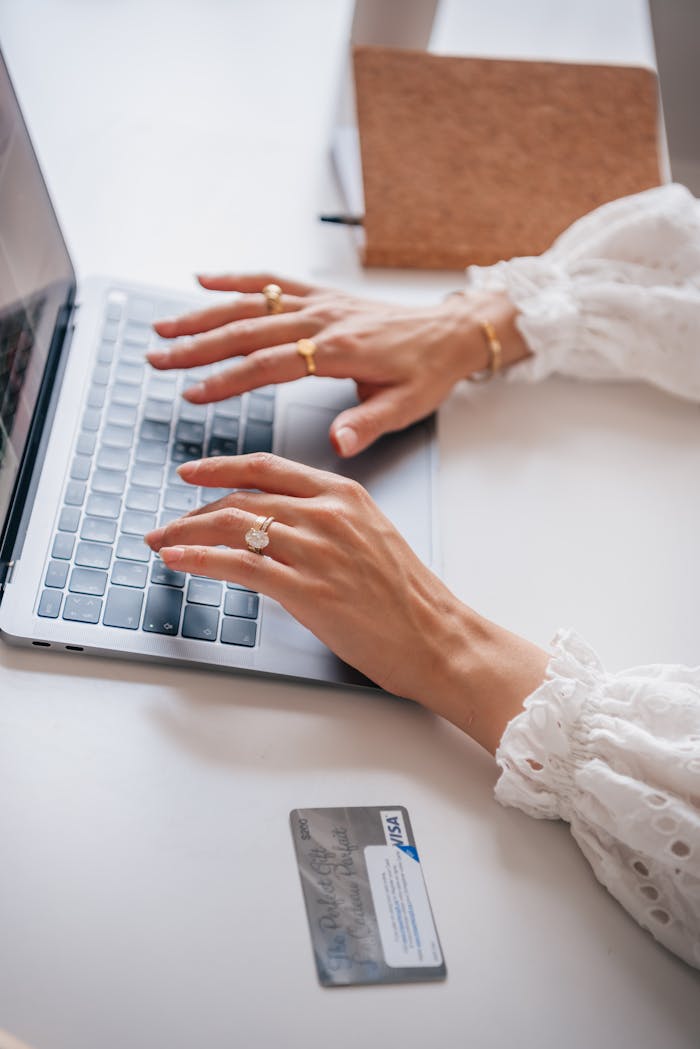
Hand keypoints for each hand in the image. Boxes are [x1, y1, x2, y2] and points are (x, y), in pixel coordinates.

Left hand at [144, 453, 546, 753]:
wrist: (438, 637)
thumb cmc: (408, 596)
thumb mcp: (370, 537)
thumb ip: (327, 521)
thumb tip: (277, 526)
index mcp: (344, 495)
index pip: (268, 468)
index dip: (222, 468)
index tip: (193, 473)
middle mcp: (328, 514)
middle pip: (242, 499)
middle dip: (194, 510)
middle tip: (169, 525)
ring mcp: (317, 551)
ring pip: (233, 528)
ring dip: (187, 535)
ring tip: (164, 543)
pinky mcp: (308, 590)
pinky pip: (240, 566)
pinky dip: (201, 560)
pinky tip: (180, 561)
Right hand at [148, 274, 527, 457]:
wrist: (450, 332)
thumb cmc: (426, 373)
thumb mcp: (405, 407)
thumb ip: (367, 425)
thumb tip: (338, 444)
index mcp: (337, 352)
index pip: (269, 365)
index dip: (227, 380)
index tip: (193, 394)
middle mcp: (321, 320)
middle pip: (247, 330)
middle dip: (197, 345)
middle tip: (157, 358)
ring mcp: (318, 302)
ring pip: (251, 304)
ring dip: (204, 314)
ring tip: (164, 326)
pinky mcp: (321, 294)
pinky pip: (272, 280)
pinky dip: (236, 278)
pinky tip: (203, 279)